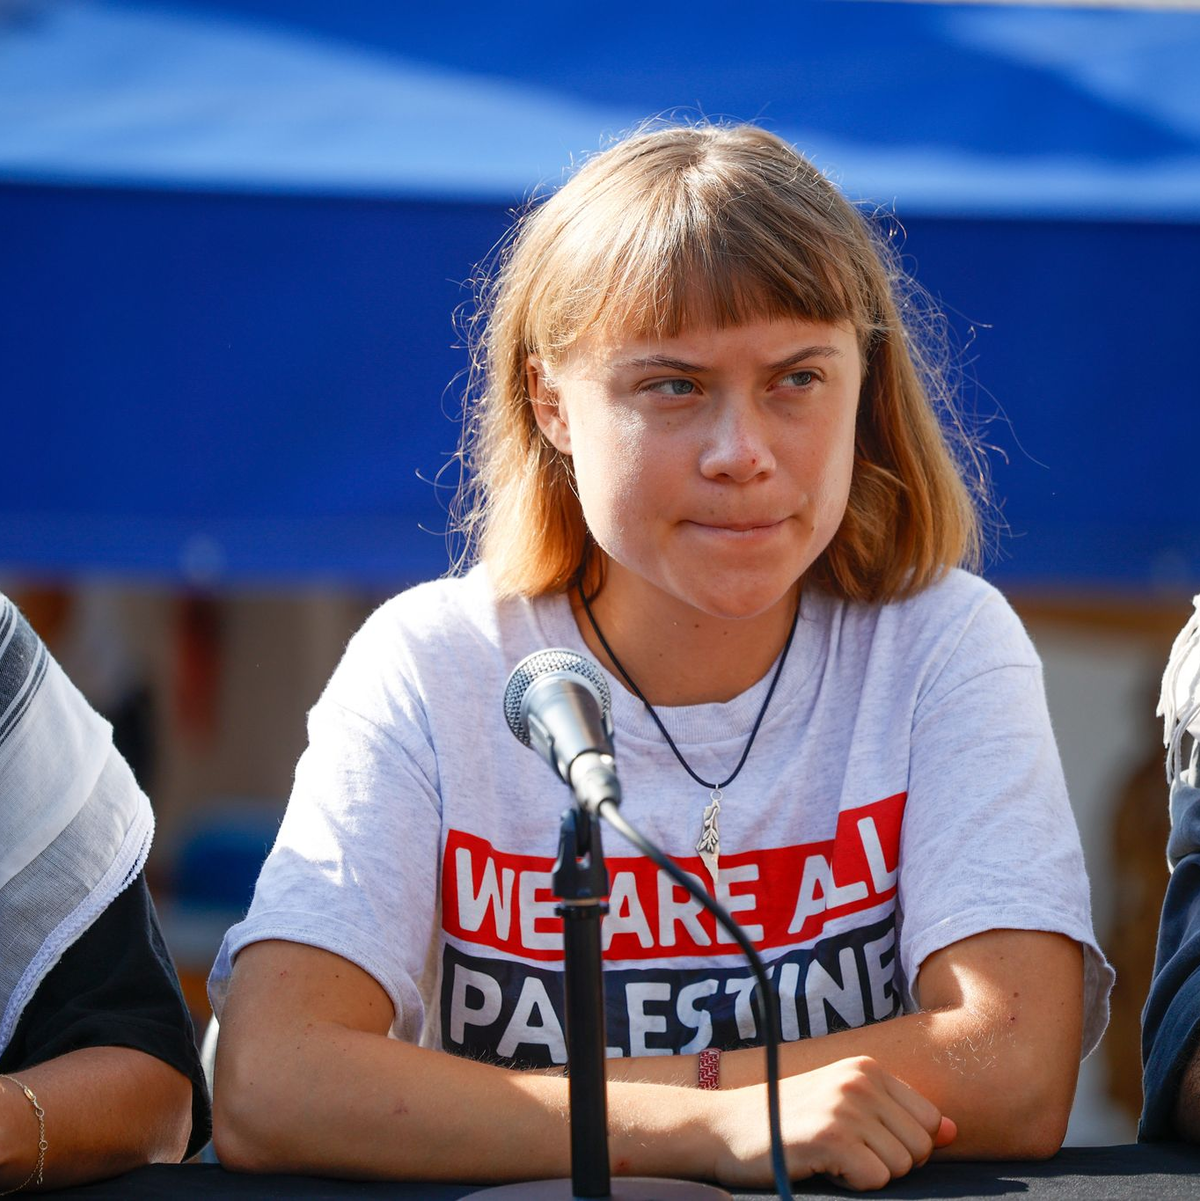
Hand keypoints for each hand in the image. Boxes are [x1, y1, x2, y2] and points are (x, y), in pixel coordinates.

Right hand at [709, 1055, 955, 1190]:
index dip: (903, 1144)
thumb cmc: (787, 1121)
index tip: (864, 1142)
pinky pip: (876, 1180)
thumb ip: (897, 1115)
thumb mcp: (844, 1105)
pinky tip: (822, 1167)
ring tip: (830, 1156)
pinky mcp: (830, 1135)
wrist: (724, 1127)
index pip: (930, 1120)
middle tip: (844, 1152)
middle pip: (920, 1147)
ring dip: (868, 1173)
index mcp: (867, 1067)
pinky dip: (852, 1184)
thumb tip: (952, 1132)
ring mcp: (845, 1105)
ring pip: (901, 1167)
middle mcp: (860, 1079)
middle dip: (889, 1162)